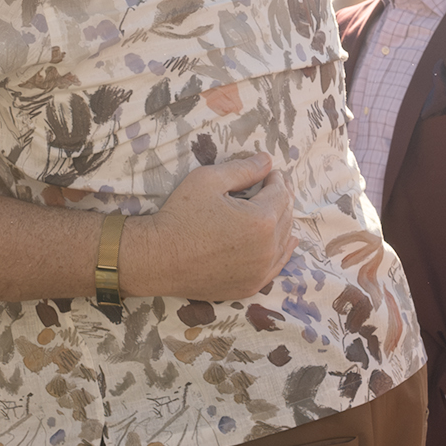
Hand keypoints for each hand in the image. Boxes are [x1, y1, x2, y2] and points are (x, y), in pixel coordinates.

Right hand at [146, 152, 295, 299]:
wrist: (157, 258)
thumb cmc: (179, 216)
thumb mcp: (208, 180)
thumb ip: (243, 169)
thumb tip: (267, 160)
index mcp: (260, 221)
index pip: (281, 194)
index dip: (277, 179)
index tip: (270, 172)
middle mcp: (266, 248)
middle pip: (286, 216)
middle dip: (283, 197)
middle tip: (277, 185)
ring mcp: (260, 271)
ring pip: (284, 240)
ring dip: (284, 220)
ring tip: (279, 206)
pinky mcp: (250, 286)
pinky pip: (276, 265)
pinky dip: (283, 249)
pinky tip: (288, 240)